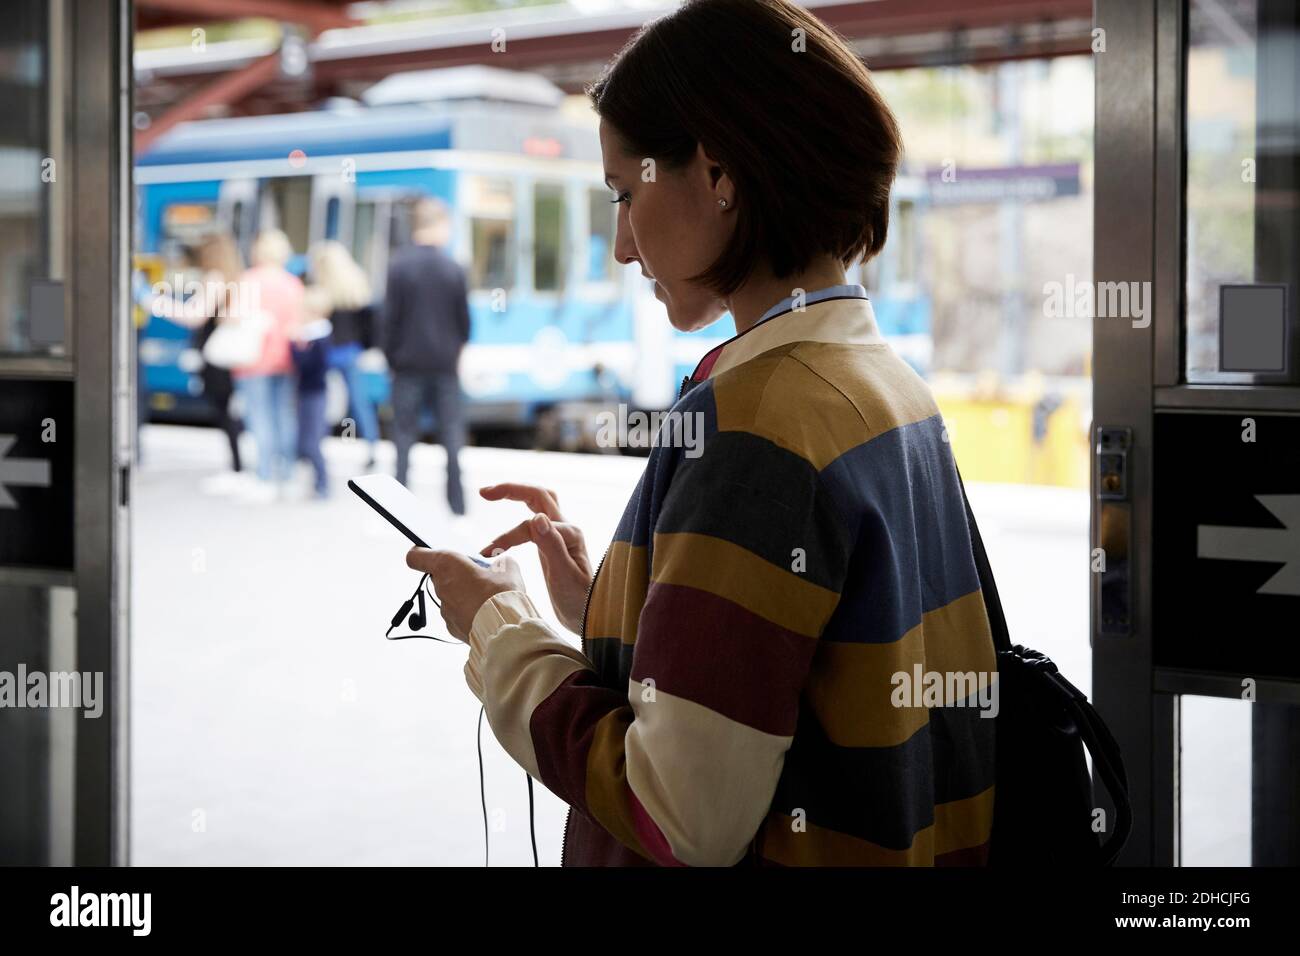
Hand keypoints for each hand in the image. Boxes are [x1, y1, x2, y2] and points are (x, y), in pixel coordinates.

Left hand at [405, 548, 524, 642]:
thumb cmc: (501, 596)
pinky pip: (456, 613)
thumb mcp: (508, 568)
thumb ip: (499, 562)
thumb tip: (501, 563)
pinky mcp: (451, 627)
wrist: (504, 630)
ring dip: (462, 593)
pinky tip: (484, 611)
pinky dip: (467, 611)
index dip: (421, 552)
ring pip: (449, 595)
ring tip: (484, 596)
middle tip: (476, 574)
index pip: (416, 556)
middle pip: (438, 575)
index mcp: (447, 565)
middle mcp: (440, 587)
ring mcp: (444, 609)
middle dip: (455, 573)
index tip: (430, 551)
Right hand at [478, 483, 592, 633]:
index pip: (530, 525)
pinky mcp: (552, 546)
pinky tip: (499, 539)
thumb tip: (536, 517)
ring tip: (486, 495)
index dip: (508, 536)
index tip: (487, 553)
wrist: (590, 619)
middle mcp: (566, 529)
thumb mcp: (565, 576)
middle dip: (511, 489)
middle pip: (538, 495)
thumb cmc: (581, 601)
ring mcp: (559, 536)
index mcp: (569, 534)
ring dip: (514, 495)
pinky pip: (532, 524)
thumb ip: (552, 546)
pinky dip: (514, 524)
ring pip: (537, 504)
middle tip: (484, 492)